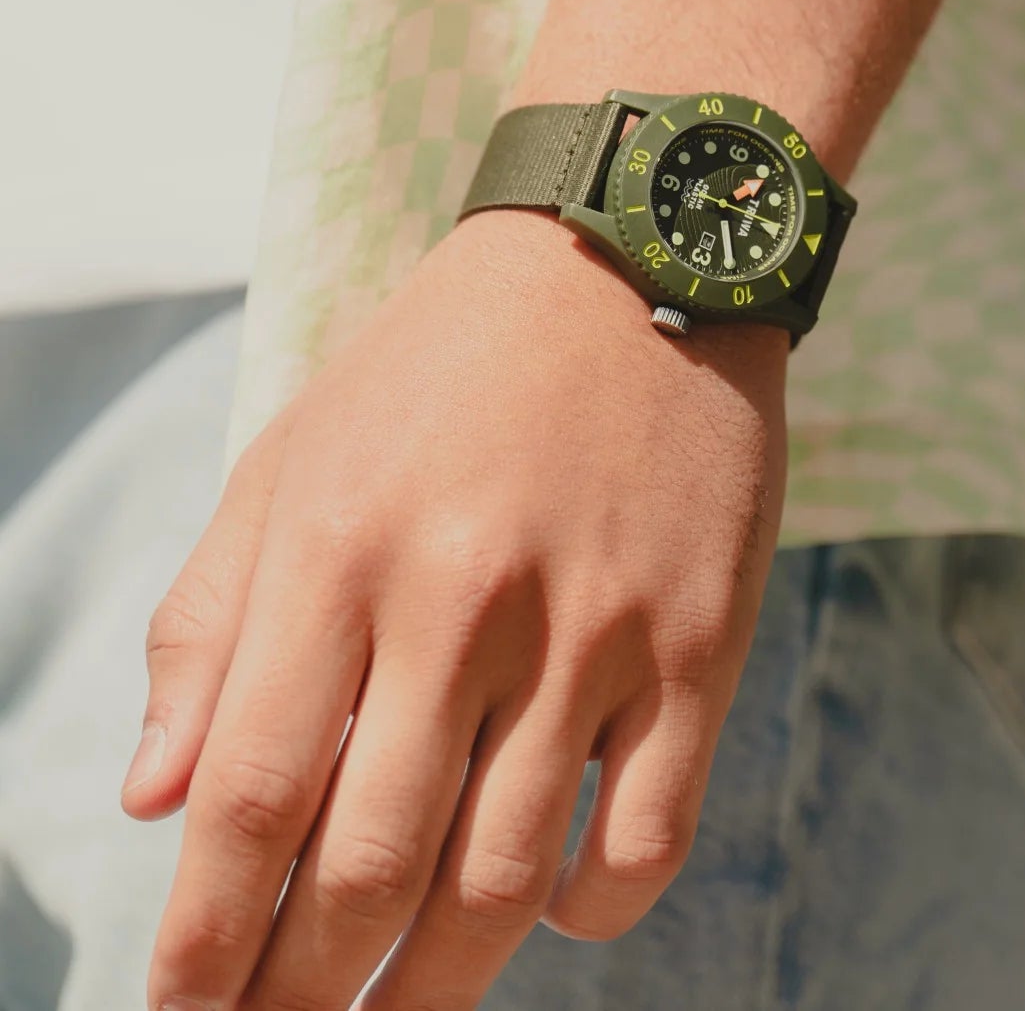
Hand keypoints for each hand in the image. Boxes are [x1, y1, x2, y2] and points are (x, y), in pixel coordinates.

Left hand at [121, 209, 788, 1008]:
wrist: (629, 258)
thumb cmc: (444, 365)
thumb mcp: (299, 451)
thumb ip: (214, 621)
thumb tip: (154, 804)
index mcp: (341, 543)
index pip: (247, 798)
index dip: (202, 946)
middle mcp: (465, 594)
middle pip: (368, 867)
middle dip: (304, 997)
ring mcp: (596, 622)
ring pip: (502, 879)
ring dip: (433, 988)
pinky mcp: (699, 636)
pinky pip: (648, 836)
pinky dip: (589, 916)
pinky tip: (546, 915)